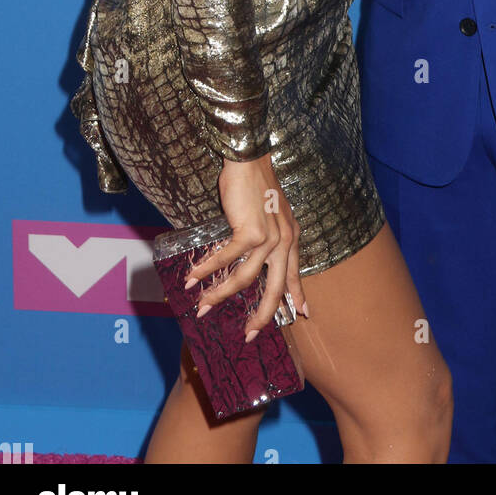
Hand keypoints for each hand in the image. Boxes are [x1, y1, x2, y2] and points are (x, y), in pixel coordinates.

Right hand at [184, 153, 306, 340]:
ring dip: (220, 295)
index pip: (294, 273)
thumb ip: (270, 235)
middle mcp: (285, 241)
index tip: (303, 314)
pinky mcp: (250, 232)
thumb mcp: (272, 213)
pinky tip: (192, 279)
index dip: (297, 295)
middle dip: (261, 315)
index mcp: (292, 236)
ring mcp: (269, 238)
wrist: (250, 159)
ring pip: (244, 279)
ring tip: (202, 307)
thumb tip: (254, 252)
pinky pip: (225, 259)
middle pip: (275, 289)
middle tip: (249, 335)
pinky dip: (207, 271)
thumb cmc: (256, 183)